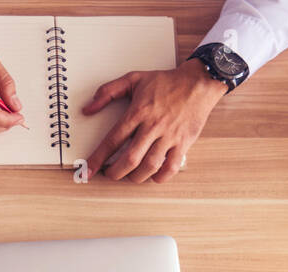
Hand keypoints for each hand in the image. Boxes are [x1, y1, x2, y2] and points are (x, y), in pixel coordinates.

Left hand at [83, 59, 226, 182]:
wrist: (199, 81)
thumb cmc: (166, 82)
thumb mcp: (133, 79)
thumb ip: (108, 91)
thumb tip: (88, 109)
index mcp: (138, 112)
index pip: (113, 140)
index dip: (98, 159)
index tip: (88, 170)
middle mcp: (153, 126)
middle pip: (130, 159)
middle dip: (115, 173)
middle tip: (110, 174)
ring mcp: (170, 136)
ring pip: (149, 166)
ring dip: (135, 177)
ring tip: (129, 176)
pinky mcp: (184, 142)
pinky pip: (171, 167)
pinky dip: (160, 177)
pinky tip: (153, 176)